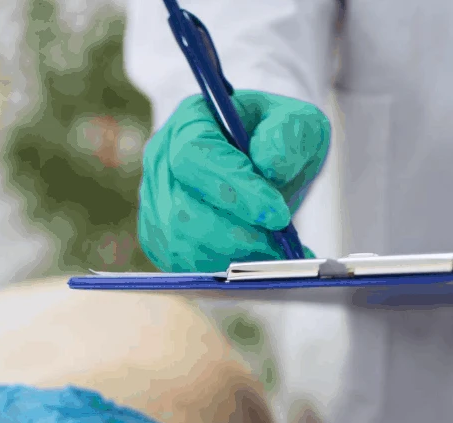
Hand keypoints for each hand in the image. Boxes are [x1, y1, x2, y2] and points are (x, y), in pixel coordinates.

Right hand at [138, 91, 330, 272]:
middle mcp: (161, 160)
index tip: (277, 215)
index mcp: (191, 121)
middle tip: (280, 249)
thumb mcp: (298, 123)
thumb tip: (268, 164)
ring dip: (230, 257)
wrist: (266, 165)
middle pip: (181, 209)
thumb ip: (289, 134)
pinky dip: (219, 270)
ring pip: (179, 242)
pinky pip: (179, 263)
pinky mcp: (159, 236)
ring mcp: (154, 201)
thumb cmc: (279, 140)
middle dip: (236, 235)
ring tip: (272, 257)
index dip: (233, 190)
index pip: (194, 157)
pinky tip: (252, 263)